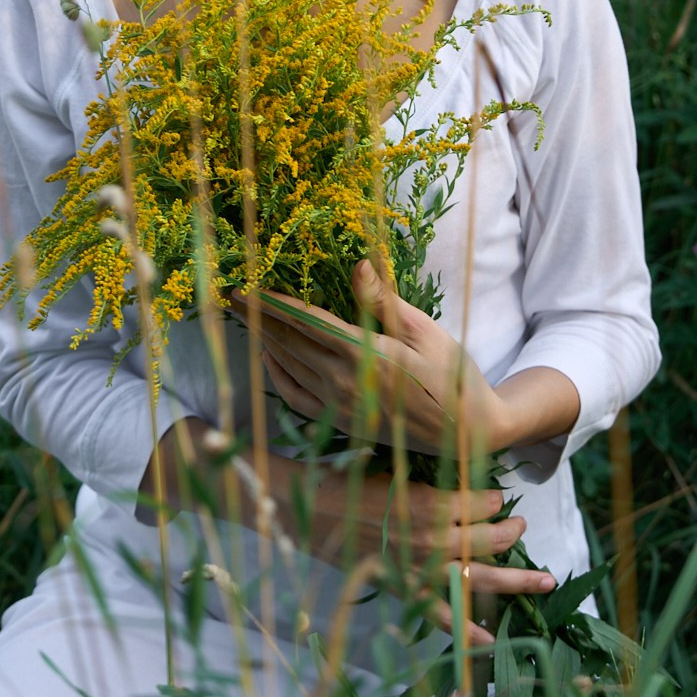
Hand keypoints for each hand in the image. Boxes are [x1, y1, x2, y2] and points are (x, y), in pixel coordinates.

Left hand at [230, 260, 506, 456]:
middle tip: (229, 297)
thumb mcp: (424, 331)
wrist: (467, 432)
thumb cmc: (452, 375)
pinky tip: (269, 358)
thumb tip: (358, 264)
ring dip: (263, 342)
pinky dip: (278, 377)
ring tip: (243, 319)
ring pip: (289, 369)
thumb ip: (383, 301)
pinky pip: (298, 399)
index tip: (245, 287)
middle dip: (257, 318)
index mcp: (365, 355)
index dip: (272, 304)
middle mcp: (344, 383)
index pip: (306, 323)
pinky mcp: (343, 424)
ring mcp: (340, 408)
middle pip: (288, 344)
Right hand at [270, 457, 555, 648]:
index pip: (480, 502)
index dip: (494, 498)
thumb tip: (458, 462)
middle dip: (512, 532)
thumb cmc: (350, 480)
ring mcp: (423, 569)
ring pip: (481, 577)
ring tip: (544, 579)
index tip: (499, 496)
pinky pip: (443, 616)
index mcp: (430, 502)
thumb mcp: (395, 464)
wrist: (311, 510)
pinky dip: (467, 630)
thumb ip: (429, 471)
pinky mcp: (407, 591)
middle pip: (489, 539)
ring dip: (517, 579)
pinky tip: (491, 640)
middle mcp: (433, 538)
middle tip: (522, 525)